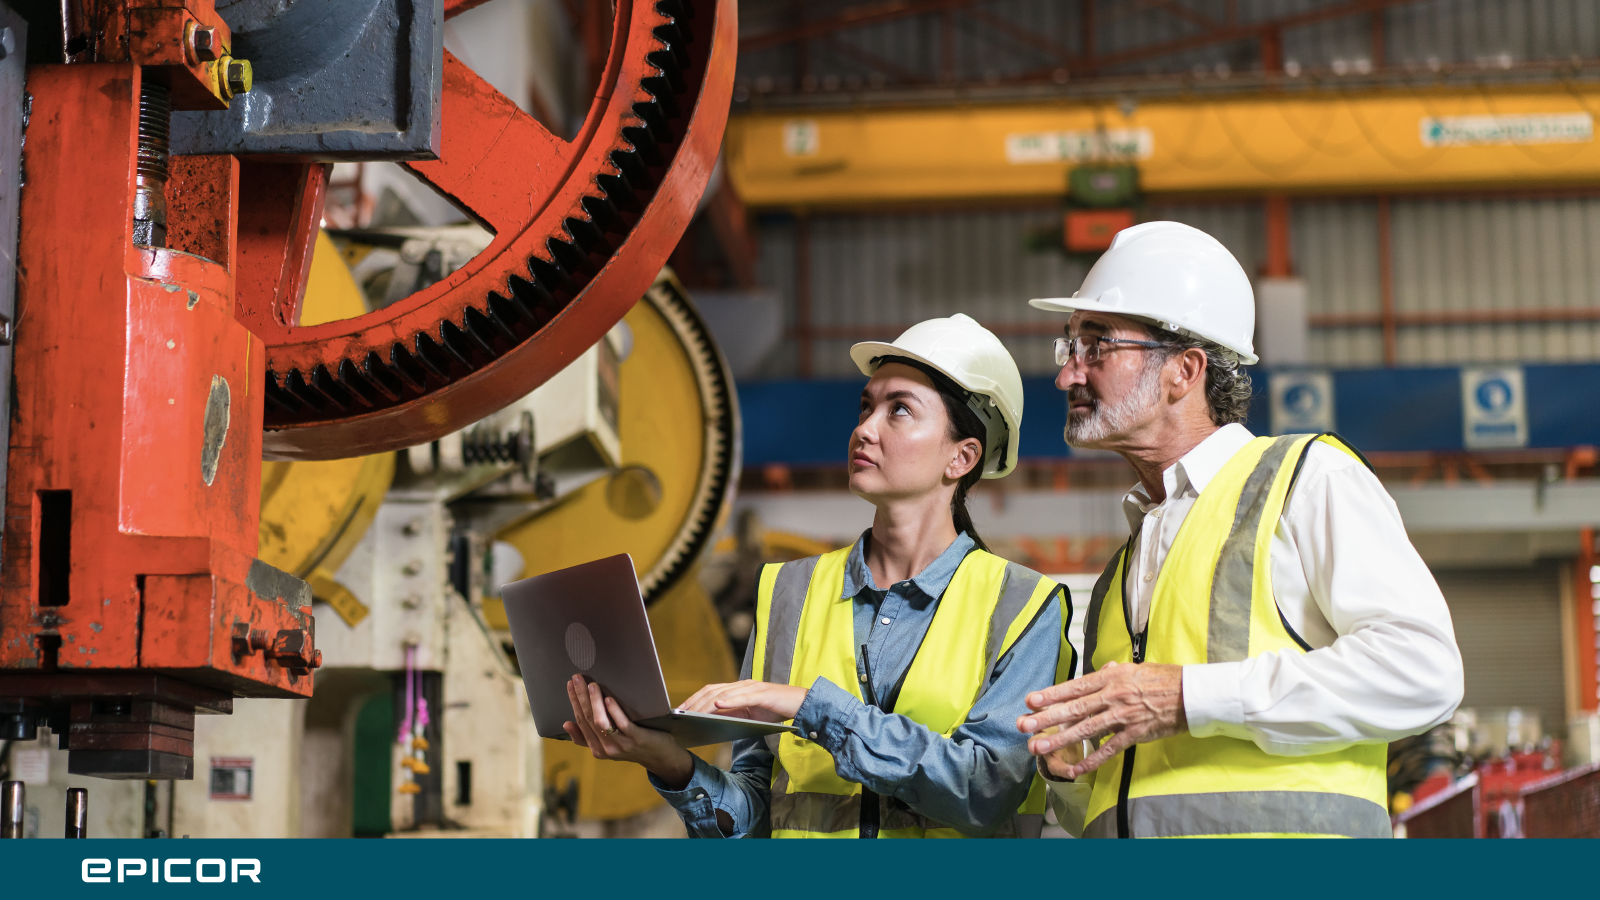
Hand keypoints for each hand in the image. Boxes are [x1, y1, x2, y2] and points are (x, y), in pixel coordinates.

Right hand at [563, 675, 694, 788]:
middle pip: (589, 719)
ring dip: (594, 702)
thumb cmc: (632, 745)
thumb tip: (567, 723)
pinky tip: (609, 699)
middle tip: (577, 678)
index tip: (570, 685)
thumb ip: (588, 737)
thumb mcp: (608, 745)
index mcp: (597, 749)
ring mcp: (621, 744)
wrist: (659, 757)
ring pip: (601, 722)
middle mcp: (606, 748)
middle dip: (580, 697)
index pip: (581, 722)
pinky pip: (622, 724)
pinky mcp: (636, 738)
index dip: (574, 702)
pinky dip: (614, 711)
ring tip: (591, 685)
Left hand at [676, 679, 807, 722]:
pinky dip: (730, 700)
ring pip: (724, 693)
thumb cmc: (776, 710)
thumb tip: (712, 722)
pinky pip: (744, 696)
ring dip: (707, 703)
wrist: (802, 704)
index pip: (711, 691)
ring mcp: (753, 688)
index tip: (680, 710)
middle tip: (680, 714)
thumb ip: (734, 715)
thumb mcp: (751, 715)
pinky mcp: (764, 693)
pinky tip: (718, 705)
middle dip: (695, 702)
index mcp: (739, 689)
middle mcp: (743, 685)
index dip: (695, 699)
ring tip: (693, 713)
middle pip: (713, 690)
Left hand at [1016, 661, 1186, 778]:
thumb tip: (1099, 671)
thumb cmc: (1164, 679)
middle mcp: (1113, 695)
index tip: (1030, 700)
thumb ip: (1112, 673)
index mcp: (1110, 677)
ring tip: (1038, 746)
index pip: (1074, 687)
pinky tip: (1076, 769)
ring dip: (1060, 739)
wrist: (1192, 693)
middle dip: (1046, 717)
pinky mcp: (1136, 734)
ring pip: (1086, 729)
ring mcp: (1123, 716)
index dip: (1050, 694)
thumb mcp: (1134, 669)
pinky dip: (1092, 760)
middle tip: (1023, 724)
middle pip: (1073, 708)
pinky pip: (1110, 749)